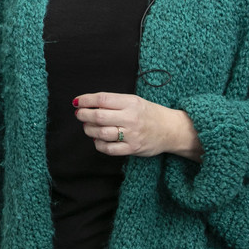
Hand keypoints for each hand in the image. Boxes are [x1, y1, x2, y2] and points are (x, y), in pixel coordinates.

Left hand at [72, 92, 201, 161]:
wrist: (171, 129)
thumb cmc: (148, 113)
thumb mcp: (134, 100)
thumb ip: (113, 102)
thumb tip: (88, 104)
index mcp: (130, 103)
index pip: (102, 99)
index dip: (86, 100)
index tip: (77, 102)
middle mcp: (131, 118)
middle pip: (99, 116)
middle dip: (83, 115)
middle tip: (79, 115)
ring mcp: (132, 135)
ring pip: (101, 133)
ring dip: (89, 130)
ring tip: (87, 127)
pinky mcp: (132, 148)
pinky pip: (109, 149)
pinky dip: (98, 144)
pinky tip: (97, 139)